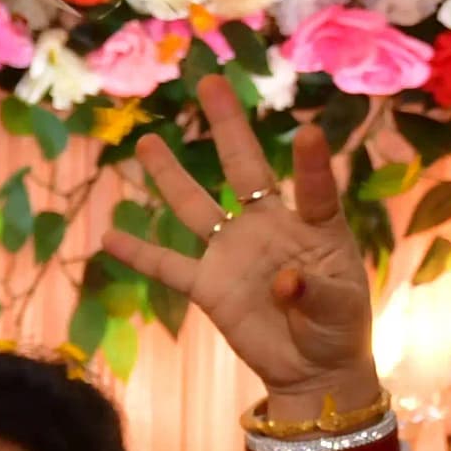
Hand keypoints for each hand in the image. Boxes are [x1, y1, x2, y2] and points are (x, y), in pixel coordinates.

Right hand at [96, 74, 376, 418]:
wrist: (312, 368)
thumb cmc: (339, 330)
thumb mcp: (341, 311)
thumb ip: (317, 293)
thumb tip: (282, 282)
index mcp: (315, 227)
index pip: (314, 188)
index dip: (311, 164)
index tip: (308, 132)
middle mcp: (270, 227)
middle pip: (246, 169)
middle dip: (229, 127)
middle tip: (211, 82)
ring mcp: (234, 253)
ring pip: (197, 207)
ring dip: (171, 175)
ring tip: (148, 140)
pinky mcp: (208, 286)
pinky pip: (168, 266)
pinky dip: (139, 253)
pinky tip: (109, 236)